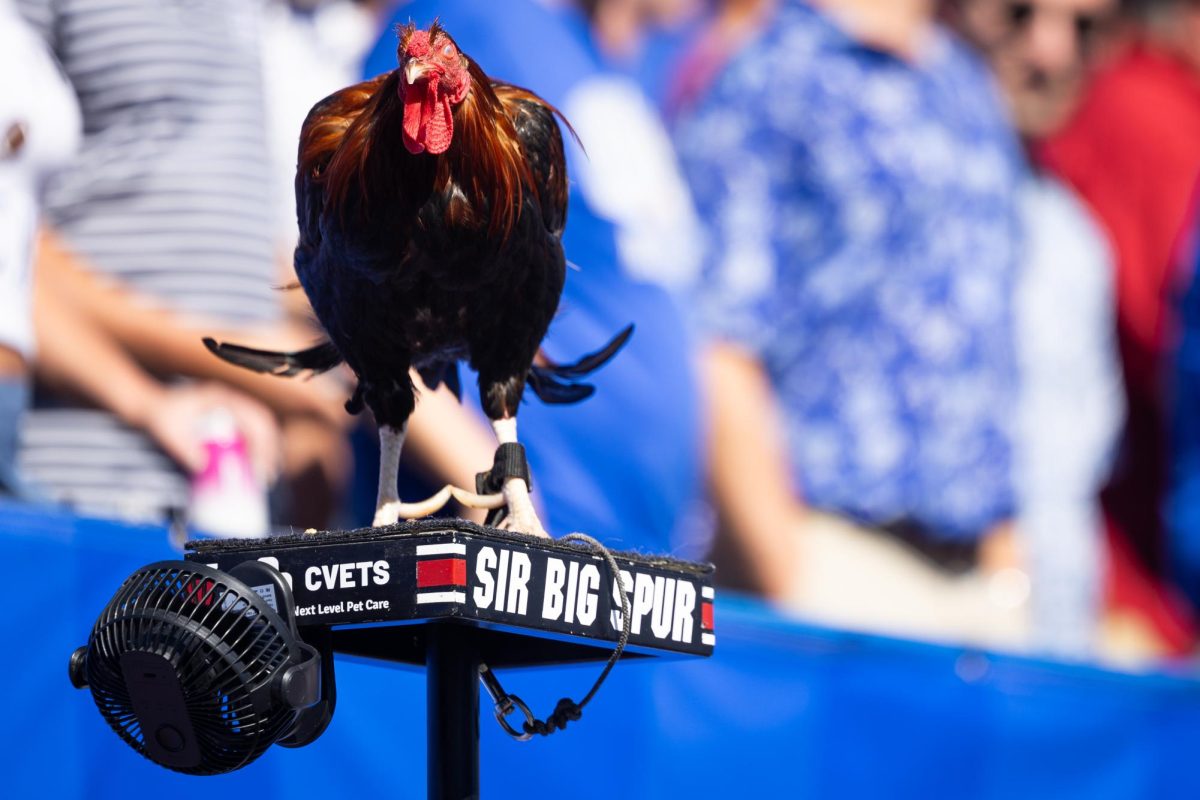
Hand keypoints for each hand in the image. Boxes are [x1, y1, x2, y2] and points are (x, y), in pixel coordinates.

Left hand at [135, 383, 281, 482]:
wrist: (154, 407)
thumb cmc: (162, 414)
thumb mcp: (169, 430)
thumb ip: (183, 446)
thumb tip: (203, 466)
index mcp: (225, 398)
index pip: (257, 420)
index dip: (264, 444)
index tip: (259, 467)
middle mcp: (235, 403)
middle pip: (265, 427)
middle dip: (270, 453)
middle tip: (266, 478)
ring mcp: (235, 412)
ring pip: (261, 433)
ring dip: (266, 455)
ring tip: (263, 479)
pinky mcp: (232, 423)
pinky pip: (252, 438)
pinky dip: (256, 454)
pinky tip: (253, 471)